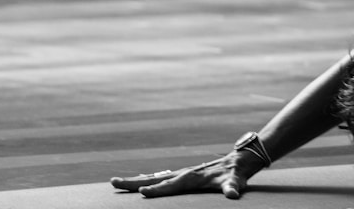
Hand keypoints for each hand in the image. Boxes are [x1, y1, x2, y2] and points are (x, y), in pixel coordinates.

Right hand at [110, 151, 263, 198]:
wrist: (240, 160)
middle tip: (113, 183)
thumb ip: (233, 187)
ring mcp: (182, 174)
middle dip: (134, 182)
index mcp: (192, 177)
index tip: (143, 192)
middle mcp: (184, 174)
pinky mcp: (184, 175)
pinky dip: (147, 180)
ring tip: (116, 182)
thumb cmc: (236, 174)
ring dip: (136, 181)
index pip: (171, 185)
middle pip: (155, 179)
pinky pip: (161, 179)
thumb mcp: (236, 181)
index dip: (158, 190)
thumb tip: (233, 193)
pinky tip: (139, 183)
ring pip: (155, 178)